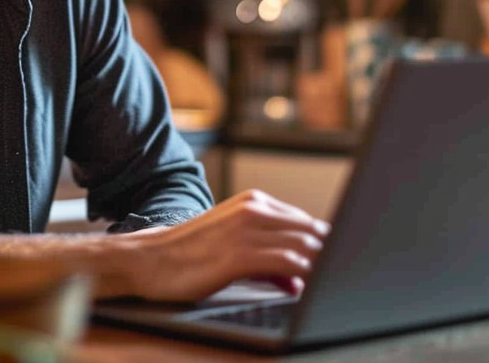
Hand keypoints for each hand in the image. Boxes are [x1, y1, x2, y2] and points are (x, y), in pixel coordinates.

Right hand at [121, 189, 329, 301]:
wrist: (147, 260)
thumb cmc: (187, 256)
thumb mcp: (231, 244)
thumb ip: (267, 255)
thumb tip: (297, 277)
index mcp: (253, 202)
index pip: (304, 223)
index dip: (325, 246)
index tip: (337, 264)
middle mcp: (253, 209)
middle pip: (310, 231)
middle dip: (329, 257)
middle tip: (341, 276)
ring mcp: (247, 230)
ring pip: (304, 245)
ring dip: (321, 266)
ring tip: (328, 284)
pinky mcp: (240, 254)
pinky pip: (287, 262)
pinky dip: (305, 275)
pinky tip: (307, 288)